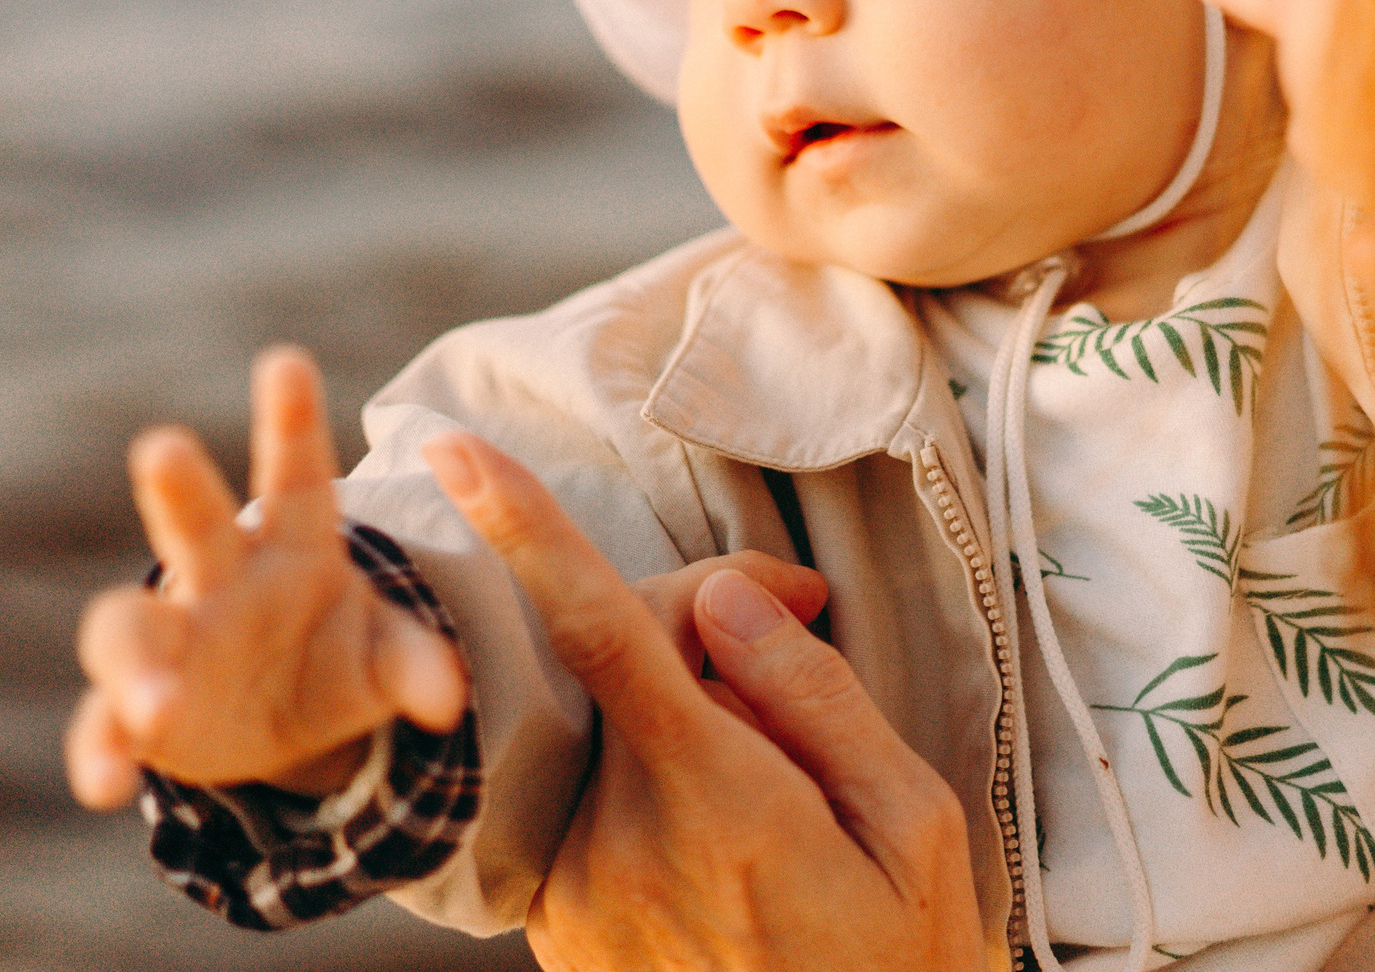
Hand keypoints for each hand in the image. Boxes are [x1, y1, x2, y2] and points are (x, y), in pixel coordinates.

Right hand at [64, 347, 470, 808]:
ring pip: (130, 628)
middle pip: (196, 523)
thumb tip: (448, 699)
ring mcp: (172, 641)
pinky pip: (107, 723)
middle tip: (163, 445)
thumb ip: (417, 666)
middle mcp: (222, 579)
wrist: (287, 726)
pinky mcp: (137, 711)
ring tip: (156, 703)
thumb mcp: (390, 659)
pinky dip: (101, 750)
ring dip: (137, 662)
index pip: (296, 474)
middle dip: (179, 485)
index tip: (288, 359)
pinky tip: (103, 784)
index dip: (292, 419)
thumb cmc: (339, 657)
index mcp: (296, 547)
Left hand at [421, 431, 990, 971]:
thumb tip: (727, 599)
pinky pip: (595, 797)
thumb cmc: (906, 959)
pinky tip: (729, 835)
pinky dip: (652, 776)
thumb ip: (818, 699)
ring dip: (679, 711)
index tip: (458, 453)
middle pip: (620, 660)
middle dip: (695, 620)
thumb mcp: (916, 826)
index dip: (525, 534)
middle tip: (801, 622)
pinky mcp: (561, 925)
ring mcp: (582, 892)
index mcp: (722, 803)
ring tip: (777, 784)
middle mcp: (626, 843)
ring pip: (607, 728)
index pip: (605, 634)